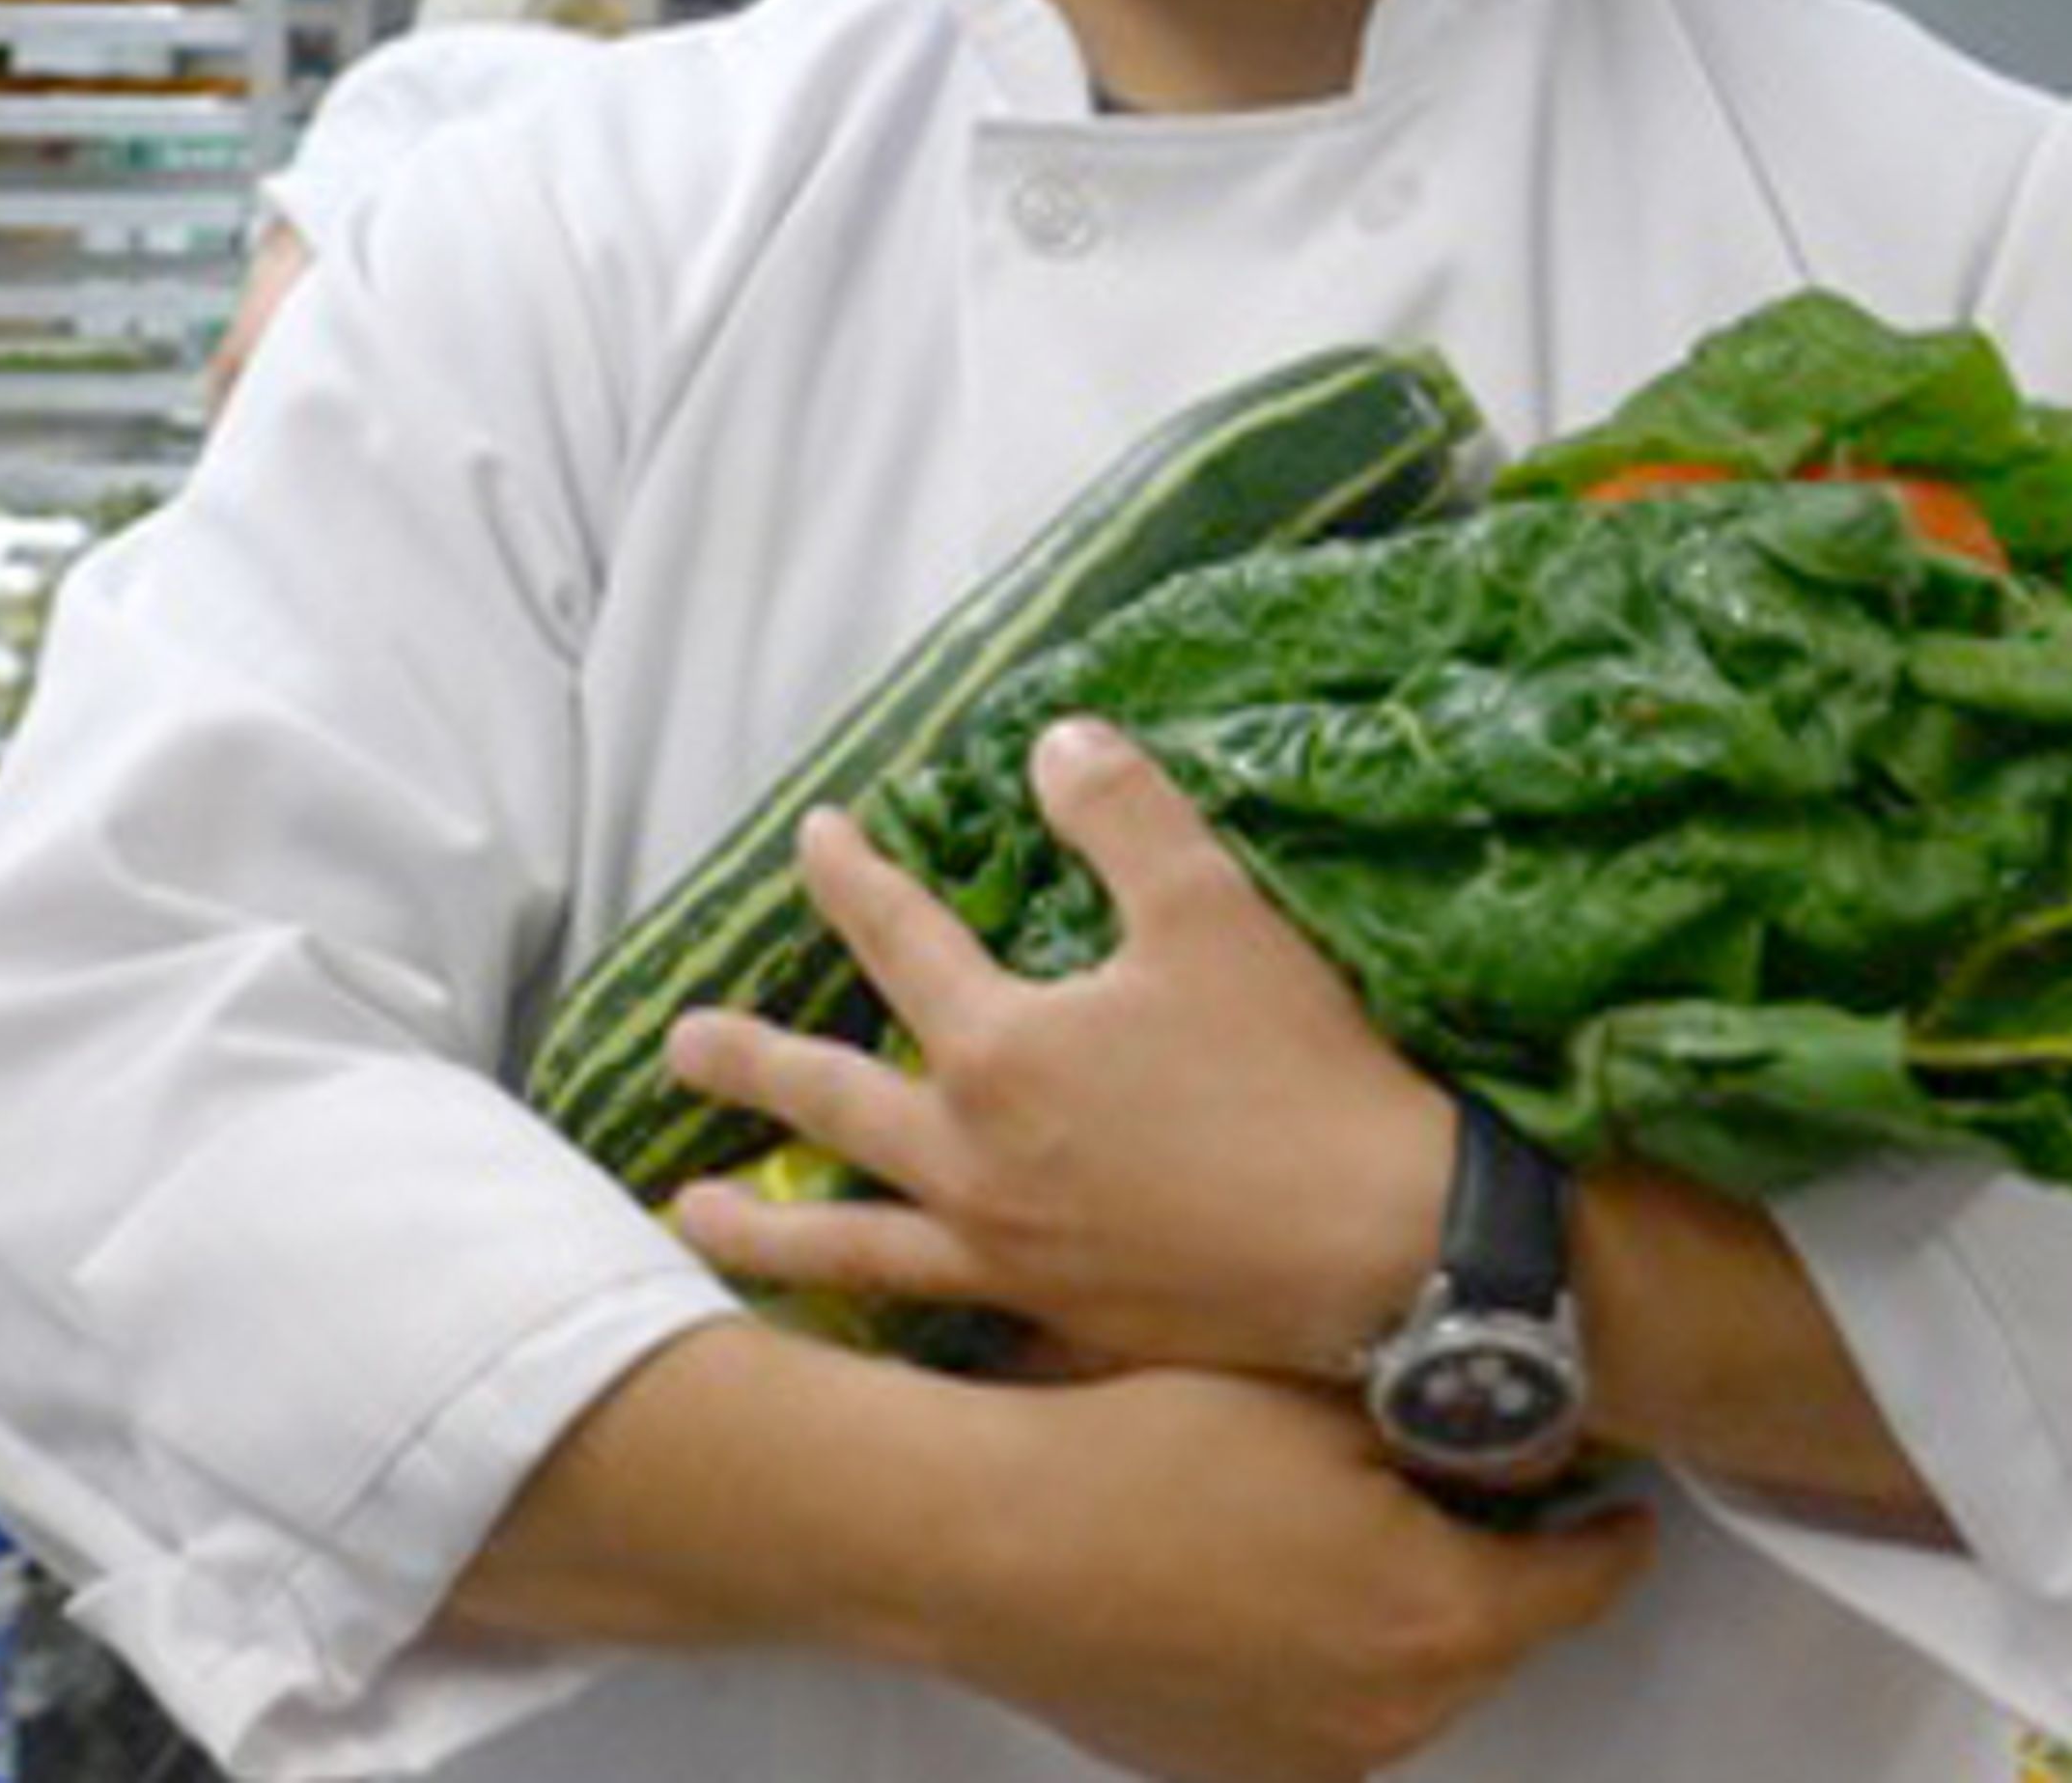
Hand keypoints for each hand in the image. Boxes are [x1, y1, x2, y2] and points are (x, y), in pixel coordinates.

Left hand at [665, 717, 1452, 1379]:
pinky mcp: (1064, 1329)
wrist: (1390, 1252)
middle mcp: (977, 1165)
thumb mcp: (1212, 910)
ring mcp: (1012, 1261)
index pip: (902, 941)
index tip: (813, 838)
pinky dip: (892, 1323)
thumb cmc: (1298, 1072)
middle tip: (681, 1046)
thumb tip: (1055, 741)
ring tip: (693, 1217)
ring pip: (855, 1244)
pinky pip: (945, 1329)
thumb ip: (1124, 815)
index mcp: (1002, 1053)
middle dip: (753, 1062)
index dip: (854, 879)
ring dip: (767, 1225)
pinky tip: (874, 1329)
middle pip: (835, 1102)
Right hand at [937, 1363, 1652, 1782]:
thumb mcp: (1324, 1397)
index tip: (1623, 1508)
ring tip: (1355, 1529)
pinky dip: (1323, 1658)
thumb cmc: (1153, 1446)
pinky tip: (1269, 1584)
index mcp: (1441, 1617)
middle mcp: (1392, 1715)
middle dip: (1498, 1569)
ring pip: (1404, 1679)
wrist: (993, 1539)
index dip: (1610, 1538)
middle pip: (1492, 1637)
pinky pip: (1316, 1714)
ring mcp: (1304, 1760)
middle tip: (1478, 1494)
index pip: (1578, 1586)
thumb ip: (1443, 1425)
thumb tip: (1515, 1442)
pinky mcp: (1225, 1772)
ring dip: (1407, 1616)